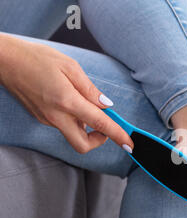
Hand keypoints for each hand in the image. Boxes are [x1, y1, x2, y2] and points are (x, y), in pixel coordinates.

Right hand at [0, 33, 132, 153]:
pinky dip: (74, 120)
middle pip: (82, 145)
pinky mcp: (42, 119)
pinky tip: (71, 101)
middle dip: (99, 141)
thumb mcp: (70, 67)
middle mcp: (56, 116)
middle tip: (105, 126)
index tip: (129, 144)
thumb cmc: (36, 59)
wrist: (4, 61)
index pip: (99, 124)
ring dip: (86, 127)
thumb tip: (106, 105)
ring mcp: (47, 120)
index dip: (117, 135)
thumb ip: (90, 89)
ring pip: (73, 135)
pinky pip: (64, 126)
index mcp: (67, 101)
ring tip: (84, 102)